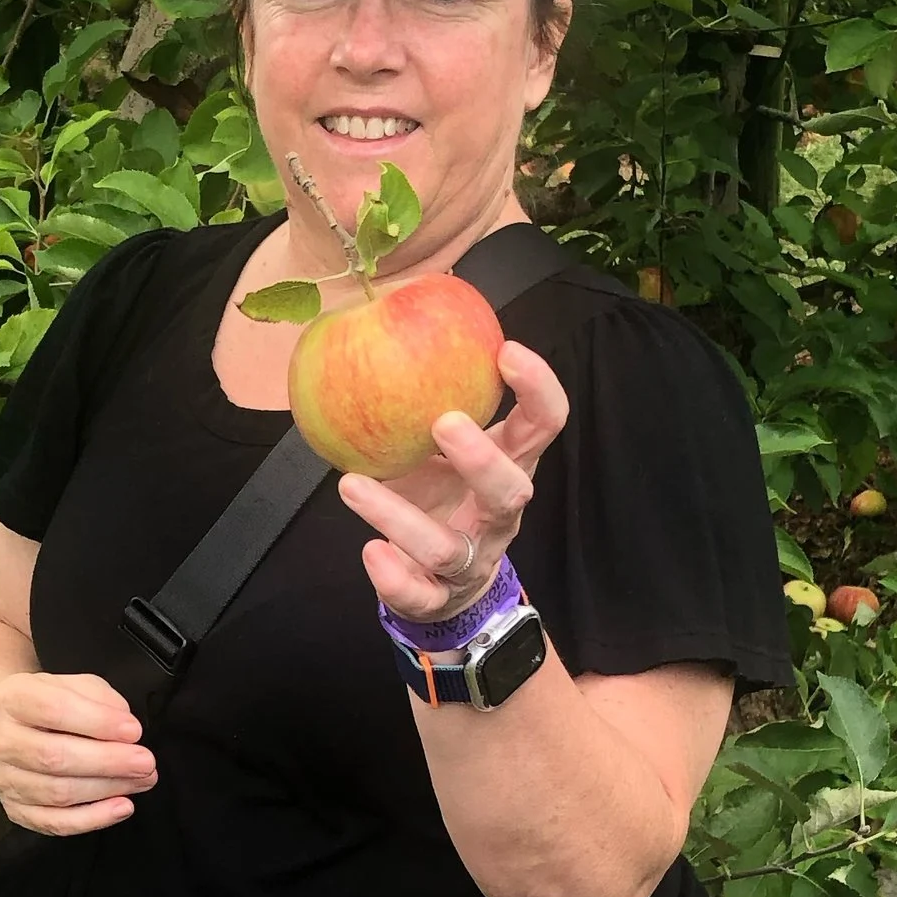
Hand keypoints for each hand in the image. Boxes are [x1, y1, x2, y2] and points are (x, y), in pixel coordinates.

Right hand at [0, 668, 155, 834]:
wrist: (11, 727)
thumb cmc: (51, 704)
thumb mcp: (75, 685)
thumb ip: (100, 700)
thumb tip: (125, 730)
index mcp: (11, 699)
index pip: (53, 709)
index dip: (98, 722)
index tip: (134, 731)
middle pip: (54, 757)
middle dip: (108, 762)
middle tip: (146, 762)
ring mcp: (2, 779)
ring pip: (57, 793)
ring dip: (107, 789)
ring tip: (141, 781)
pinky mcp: (13, 809)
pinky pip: (53, 822)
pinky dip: (91, 819)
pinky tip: (121, 807)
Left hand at [338, 336, 567, 621]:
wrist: (442, 578)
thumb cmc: (439, 486)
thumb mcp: (440, 437)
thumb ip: (430, 390)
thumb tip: (389, 301)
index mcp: (511, 464)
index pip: (543, 424)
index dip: (537, 389)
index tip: (506, 350)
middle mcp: (498, 513)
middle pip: (511, 490)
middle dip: (482, 459)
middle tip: (444, 423)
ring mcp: (470, 558)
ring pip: (448, 549)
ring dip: (400, 518)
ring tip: (352, 483)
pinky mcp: (437, 595)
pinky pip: (420, 594)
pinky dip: (394, 577)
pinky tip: (369, 552)